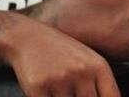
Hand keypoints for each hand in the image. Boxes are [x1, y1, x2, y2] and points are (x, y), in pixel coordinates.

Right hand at [5, 24, 119, 96]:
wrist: (28, 37)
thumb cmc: (61, 52)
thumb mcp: (87, 62)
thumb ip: (99, 84)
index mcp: (98, 67)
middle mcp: (82, 72)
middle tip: (74, 93)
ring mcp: (60, 80)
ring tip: (61, 89)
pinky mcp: (38, 87)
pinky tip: (48, 92)